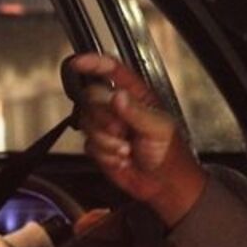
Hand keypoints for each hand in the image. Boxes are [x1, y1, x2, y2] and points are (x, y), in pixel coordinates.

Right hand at [69, 53, 205, 224]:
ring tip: (127, 148)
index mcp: (135, 94)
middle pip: (90, 96)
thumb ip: (136, 111)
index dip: (93, 63)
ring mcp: (105, 125)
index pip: (111, 70)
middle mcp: (116, 106)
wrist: (162, 183)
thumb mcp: (158, 128)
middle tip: (124, 131)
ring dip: (107, 140)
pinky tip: (121, 158)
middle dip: (105, 117)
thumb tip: (116, 95)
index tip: (78, 63)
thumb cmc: (169, 151)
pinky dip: (105, 154)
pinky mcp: (98, 145)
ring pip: (87, 122)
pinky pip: (88, 144)